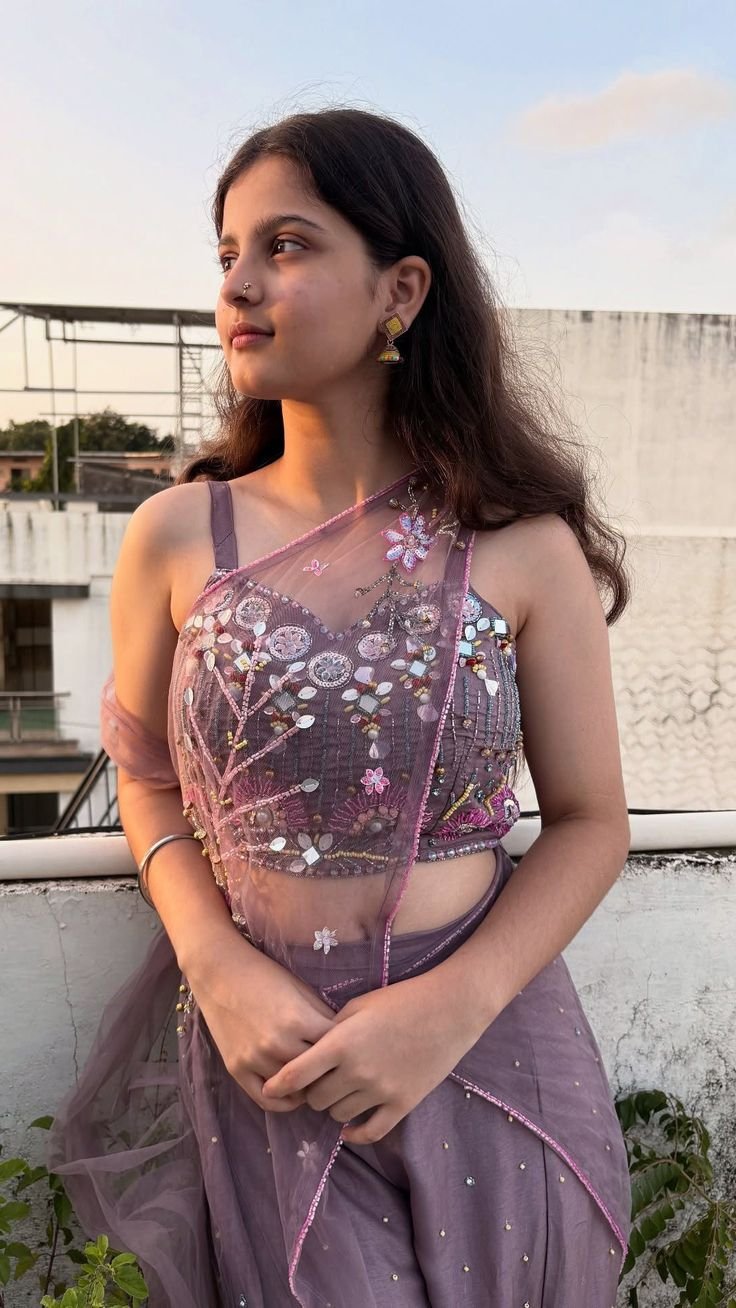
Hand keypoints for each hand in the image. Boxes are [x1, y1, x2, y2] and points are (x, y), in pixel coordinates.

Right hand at [187, 931, 336, 1113]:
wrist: (219, 972)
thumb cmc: (264, 975)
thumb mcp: (300, 989)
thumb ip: (321, 1016)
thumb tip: (343, 1041)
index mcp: (298, 1020)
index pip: (335, 1049)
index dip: (346, 1051)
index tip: (350, 1053)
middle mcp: (277, 1043)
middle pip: (316, 1073)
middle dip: (329, 1073)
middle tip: (337, 1073)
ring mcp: (255, 1059)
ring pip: (293, 1089)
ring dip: (307, 1087)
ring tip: (316, 1082)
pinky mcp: (236, 1069)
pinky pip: (266, 1099)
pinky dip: (283, 1101)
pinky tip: (293, 1093)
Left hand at [261, 968, 484, 1143]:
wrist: (450, 1009)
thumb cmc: (401, 999)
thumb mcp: (359, 1005)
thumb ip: (331, 1030)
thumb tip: (311, 1051)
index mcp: (342, 1043)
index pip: (296, 1073)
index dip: (277, 1084)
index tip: (268, 1089)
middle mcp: (357, 1071)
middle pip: (316, 1099)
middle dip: (311, 1092)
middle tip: (316, 1083)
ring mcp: (381, 1091)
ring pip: (339, 1115)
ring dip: (334, 1107)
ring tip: (339, 1093)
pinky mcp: (403, 1104)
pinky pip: (371, 1132)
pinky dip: (356, 1134)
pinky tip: (349, 1129)